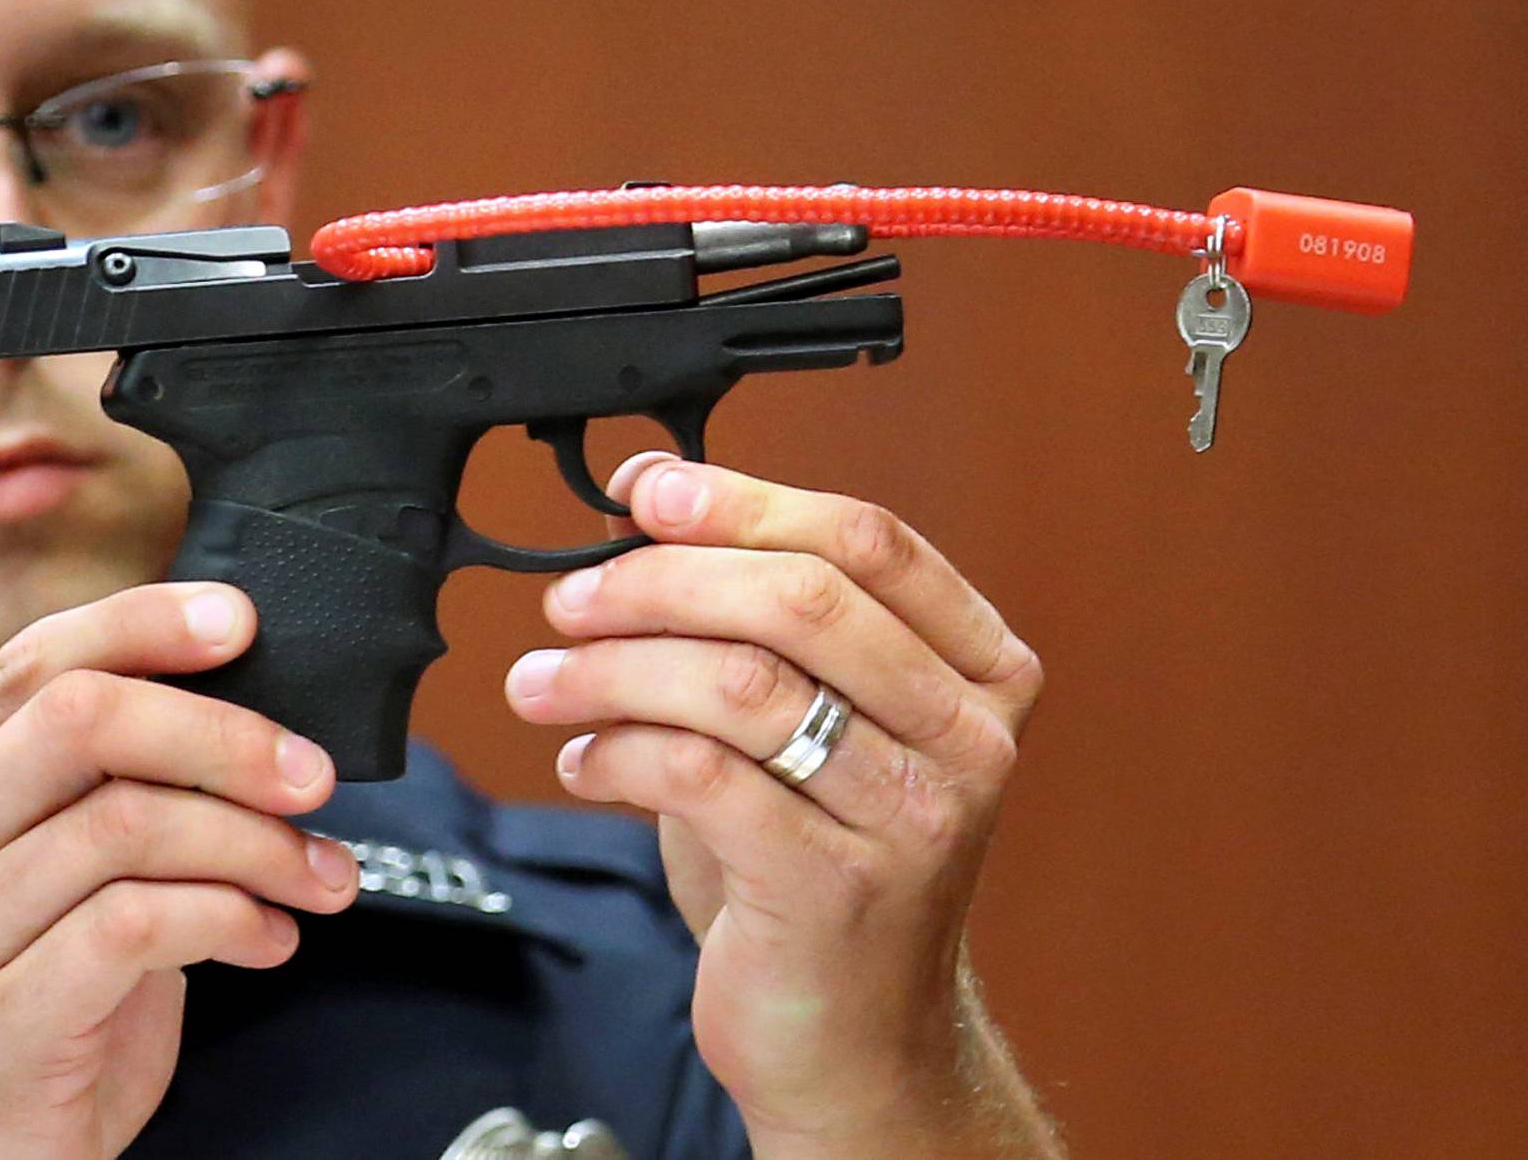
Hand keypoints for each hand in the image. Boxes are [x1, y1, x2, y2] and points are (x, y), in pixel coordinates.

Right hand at [0, 584, 357, 1159]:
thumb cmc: (39, 1011)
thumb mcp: (66, 886)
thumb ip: (126, 799)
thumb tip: (265, 726)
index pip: (33, 664)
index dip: (141, 624)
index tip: (243, 622)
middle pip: (81, 720)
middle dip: (223, 732)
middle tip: (315, 775)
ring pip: (127, 824)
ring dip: (258, 843)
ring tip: (320, 879)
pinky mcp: (2, 1019)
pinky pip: (139, 926)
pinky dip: (234, 919)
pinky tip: (272, 942)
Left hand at [504, 454, 1054, 1158]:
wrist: (858, 1036)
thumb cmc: (823, 864)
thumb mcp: (821, 726)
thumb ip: (760, 623)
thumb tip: (651, 503)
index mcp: (982, 671)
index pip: (866, 541)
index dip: (744, 500)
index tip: (647, 491)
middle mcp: (967, 738)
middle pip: (802, 599)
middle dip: (661, 579)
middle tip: (572, 597)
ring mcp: (914, 816)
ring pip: (740, 683)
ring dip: (614, 667)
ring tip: (544, 681)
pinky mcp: (836, 888)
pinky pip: (700, 775)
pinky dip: (618, 753)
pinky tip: (584, 762)